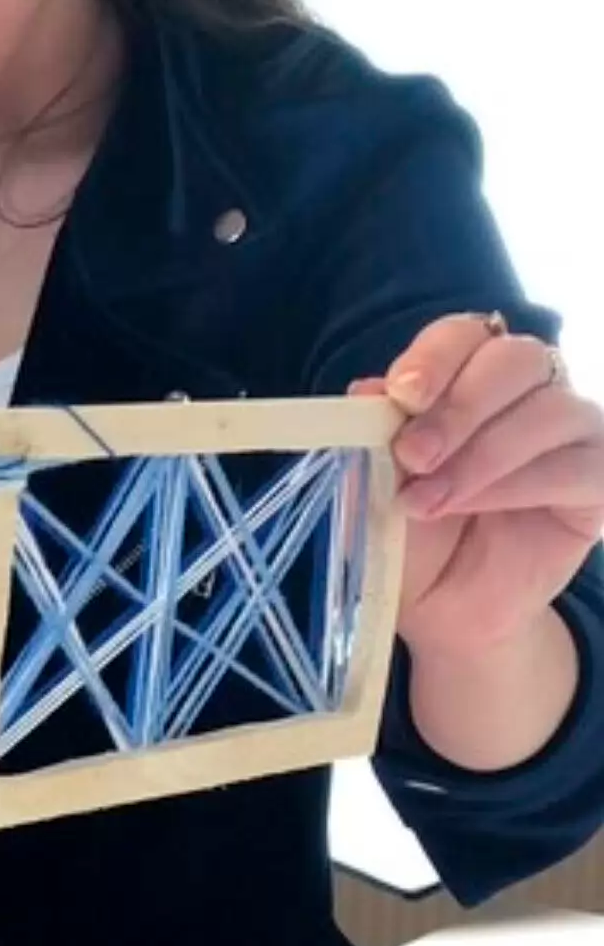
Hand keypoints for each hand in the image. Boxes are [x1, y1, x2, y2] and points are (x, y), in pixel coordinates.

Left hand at [357, 314, 603, 655]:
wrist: (447, 610)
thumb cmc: (415, 537)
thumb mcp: (380, 488)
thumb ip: (377, 439)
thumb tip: (365, 390)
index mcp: (471, 376)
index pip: (465, 335)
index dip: (436, 356)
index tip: (400, 393)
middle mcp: (531, 391)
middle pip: (515, 359)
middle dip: (459, 406)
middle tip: (412, 455)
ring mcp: (574, 433)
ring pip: (548, 410)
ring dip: (480, 455)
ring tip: (427, 501)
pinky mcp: (599, 480)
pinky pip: (573, 465)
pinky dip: (515, 484)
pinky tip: (472, 507)